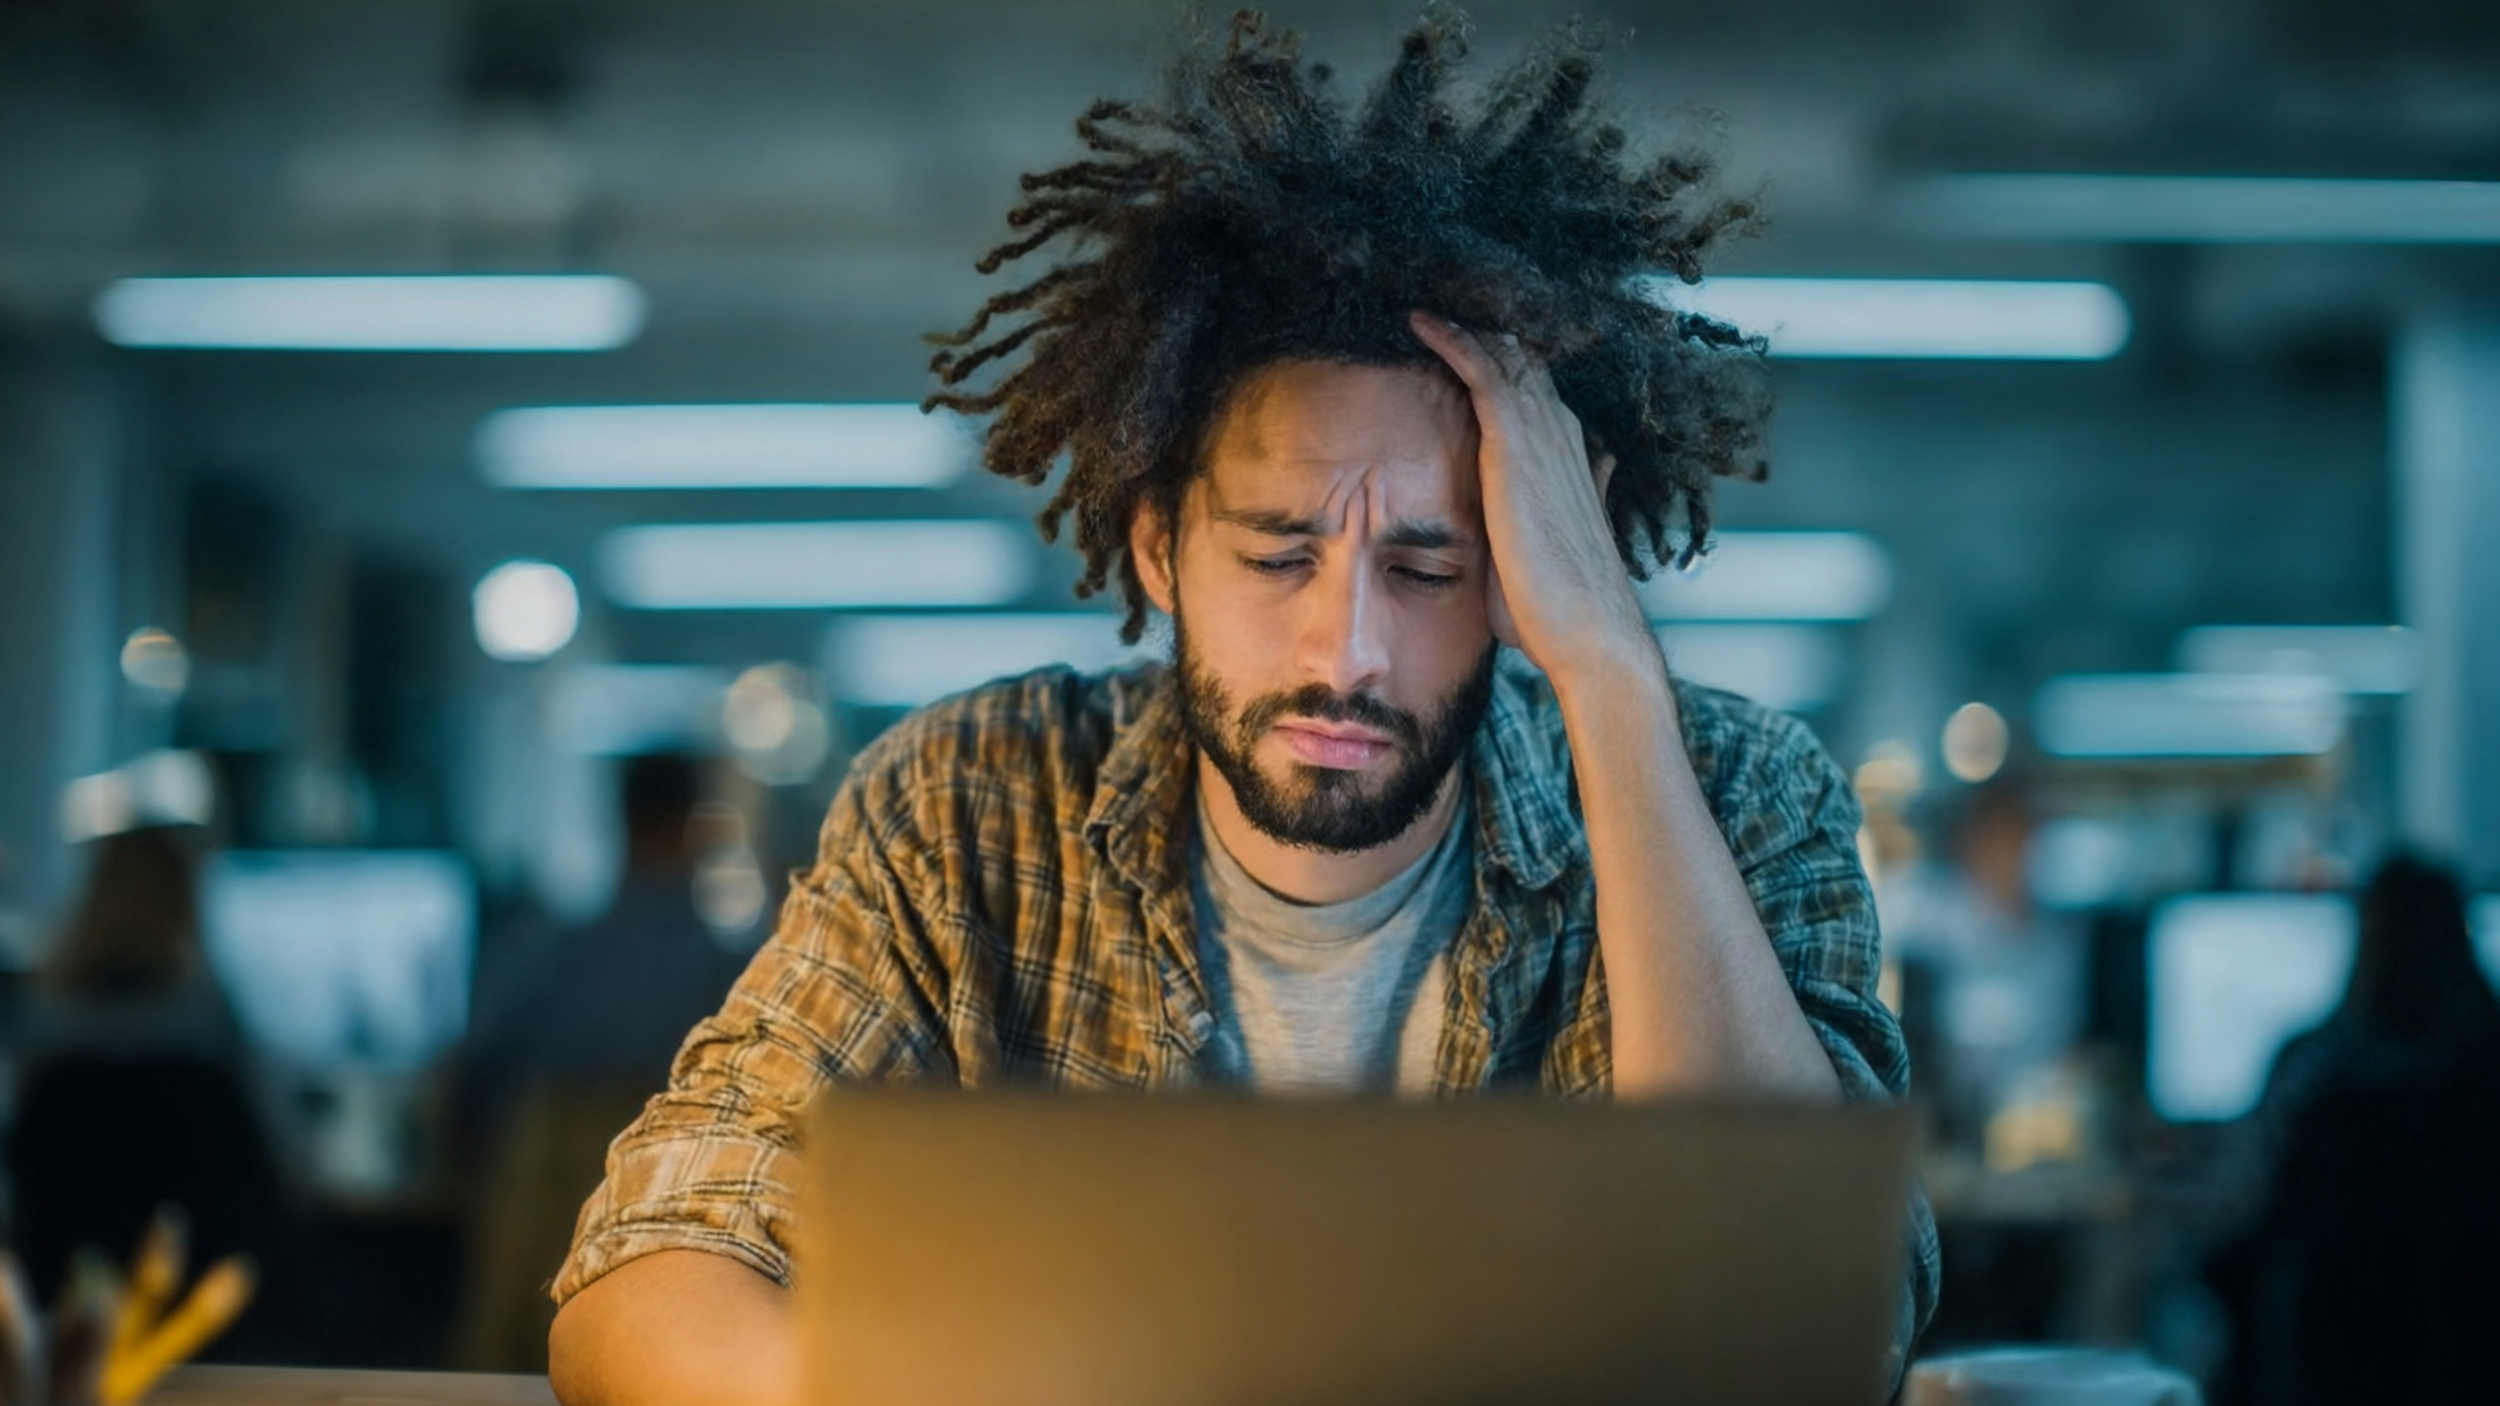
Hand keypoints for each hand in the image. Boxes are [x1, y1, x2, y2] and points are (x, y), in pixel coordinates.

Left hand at [1408, 310, 1654, 685]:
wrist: (1587, 635)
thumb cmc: (1560, 607)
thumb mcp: (1554, 546)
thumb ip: (1558, 506)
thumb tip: (1582, 481)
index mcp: (1566, 455)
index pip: (1532, 384)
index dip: (1500, 352)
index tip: (1461, 327)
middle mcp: (1560, 434)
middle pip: (1521, 354)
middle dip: (1482, 321)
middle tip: (1437, 285)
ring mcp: (1542, 437)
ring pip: (1504, 351)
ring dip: (1465, 317)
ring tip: (1422, 288)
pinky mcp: (1516, 448)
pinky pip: (1484, 373)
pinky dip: (1453, 339)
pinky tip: (1418, 318)